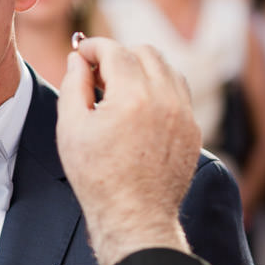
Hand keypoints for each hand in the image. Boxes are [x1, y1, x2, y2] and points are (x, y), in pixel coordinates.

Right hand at [56, 37, 198, 264]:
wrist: (135, 217)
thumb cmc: (98, 178)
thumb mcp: (72, 129)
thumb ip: (73, 85)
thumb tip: (78, 60)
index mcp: (133, 96)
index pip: (115, 51)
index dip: (94, 47)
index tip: (82, 53)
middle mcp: (165, 99)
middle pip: (145, 52)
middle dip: (119, 54)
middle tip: (99, 73)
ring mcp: (184, 115)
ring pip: (167, 69)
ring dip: (143, 69)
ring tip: (120, 90)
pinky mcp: (192, 130)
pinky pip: (179, 94)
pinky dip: (159, 90)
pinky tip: (140, 108)